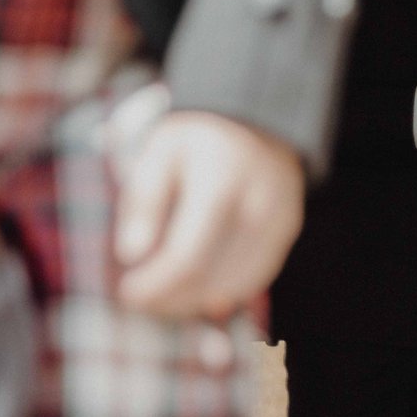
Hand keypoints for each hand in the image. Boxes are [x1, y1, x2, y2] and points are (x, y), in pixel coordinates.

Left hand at [114, 110, 304, 321]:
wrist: (256, 115)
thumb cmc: (197, 139)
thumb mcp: (158, 153)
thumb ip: (143, 201)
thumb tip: (133, 255)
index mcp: (220, 180)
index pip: (188, 254)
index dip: (157, 284)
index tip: (128, 292)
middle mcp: (258, 203)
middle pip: (213, 277)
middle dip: (171, 299)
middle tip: (140, 300)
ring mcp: (280, 219)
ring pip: (237, 285)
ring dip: (196, 301)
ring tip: (164, 298)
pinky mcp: (288, 230)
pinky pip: (255, 276)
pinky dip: (224, 291)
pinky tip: (196, 290)